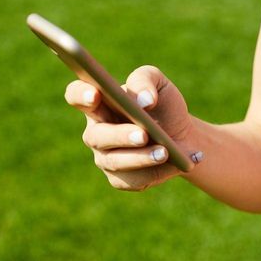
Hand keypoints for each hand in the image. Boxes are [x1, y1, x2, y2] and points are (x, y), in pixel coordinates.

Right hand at [64, 65, 195, 191]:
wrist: (183, 138)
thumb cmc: (164, 107)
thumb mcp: (160, 84)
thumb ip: (146, 81)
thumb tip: (143, 100)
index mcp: (99, 103)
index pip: (76, 95)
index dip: (81, 95)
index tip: (95, 94)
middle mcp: (96, 132)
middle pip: (96, 136)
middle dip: (120, 135)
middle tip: (143, 134)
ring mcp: (105, 157)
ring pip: (115, 161)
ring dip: (141, 158)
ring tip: (165, 152)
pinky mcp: (121, 179)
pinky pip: (134, 180)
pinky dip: (157, 172)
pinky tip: (174, 165)